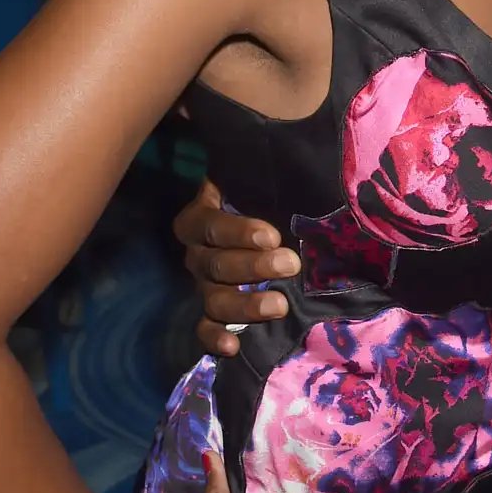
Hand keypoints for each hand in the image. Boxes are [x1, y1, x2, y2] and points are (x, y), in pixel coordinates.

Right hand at [173, 180, 297, 357]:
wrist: (283, 220)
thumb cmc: (274, 194)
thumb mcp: (269, 176)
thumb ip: (275, 164)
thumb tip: (293, 145)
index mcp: (203, 214)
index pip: (209, 224)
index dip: (237, 231)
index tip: (272, 234)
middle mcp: (198, 251)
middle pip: (214, 264)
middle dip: (253, 266)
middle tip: (290, 263)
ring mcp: (205, 284)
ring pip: (213, 299)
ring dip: (244, 305)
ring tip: (279, 306)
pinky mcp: (215, 312)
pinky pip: (206, 329)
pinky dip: (216, 339)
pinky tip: (233, 347)